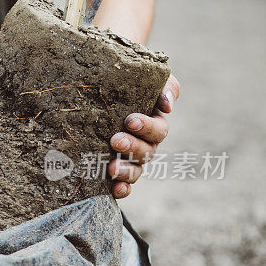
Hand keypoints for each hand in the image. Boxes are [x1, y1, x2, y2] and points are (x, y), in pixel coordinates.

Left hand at [108, 74, 180, 197]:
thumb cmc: (124, 79)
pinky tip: (115, 190)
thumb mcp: (146, 75)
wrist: (98, 83)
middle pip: (146, 152)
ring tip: (112, 168)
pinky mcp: (113, 169)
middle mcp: (144, 143)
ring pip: (135, 170)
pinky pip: (123, 184)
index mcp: (153, 123)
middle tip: (115, 140)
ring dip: (127, 172)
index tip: (129, 120)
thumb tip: (167, 105)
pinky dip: (122, 189)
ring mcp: (129, 158)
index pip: (158, 130)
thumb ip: (164, 85)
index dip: (146, 127)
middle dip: (132, 148)